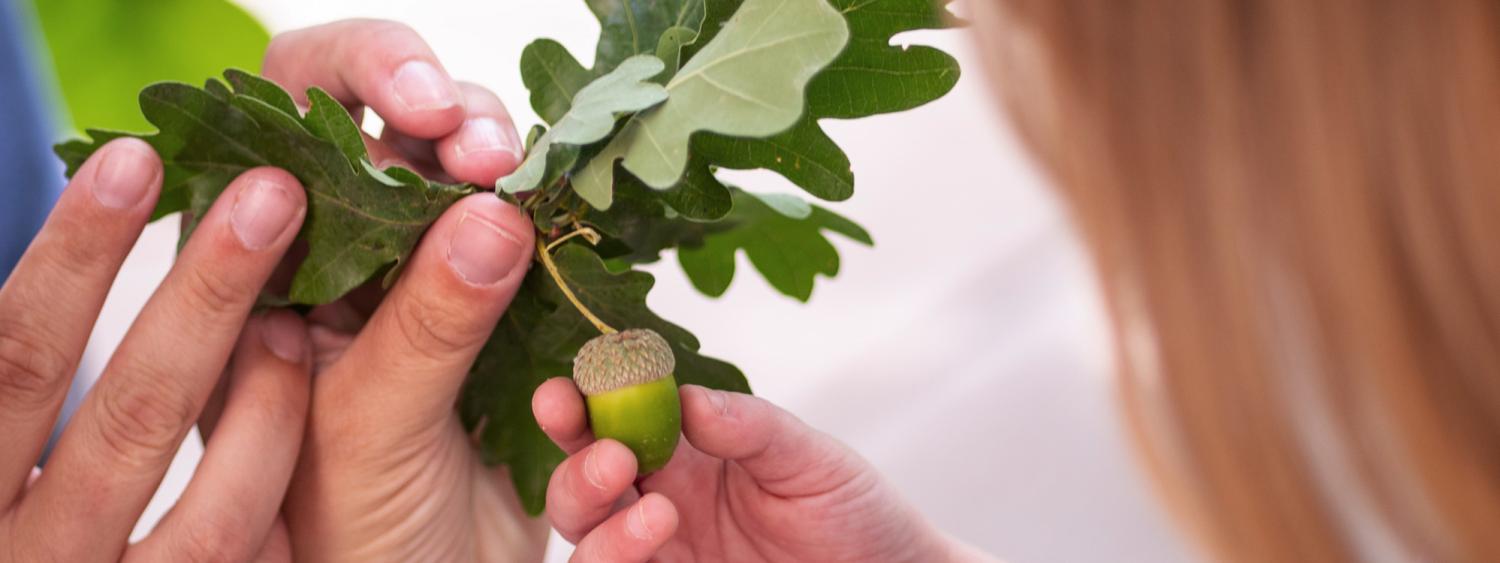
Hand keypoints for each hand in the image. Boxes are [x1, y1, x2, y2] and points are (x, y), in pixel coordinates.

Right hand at [0, 139, 311, 560]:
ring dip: (229, 343)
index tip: (136, 163)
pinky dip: (260, 437)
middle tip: (270, 190)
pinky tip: (291, 358)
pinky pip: (220, 525)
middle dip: (187, 283)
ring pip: (150, 444)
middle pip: (92, 388)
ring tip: (293, 266)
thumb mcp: (10, 445)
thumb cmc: (32, 526)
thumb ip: (24, 374)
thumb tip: (67, 256)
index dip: (65, 255)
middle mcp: (7, 537)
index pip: (3, 355)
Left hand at [242, 19, 545, 561]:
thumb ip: (425, 322)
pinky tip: (581, 282)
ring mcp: (442, 295)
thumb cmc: (346, 541)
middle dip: (461, 130)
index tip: (427, 106)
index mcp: (281, 273)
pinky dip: (579, 270)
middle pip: (410, 145)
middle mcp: (359, 269)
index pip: (302, 129)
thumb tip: (495, 212)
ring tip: (548, 198)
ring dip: (528, 189)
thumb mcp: (368, 428)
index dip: (361, 85)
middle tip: (497, 153)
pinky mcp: (517, 332)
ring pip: (494, 199)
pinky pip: (557, 273)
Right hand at [533, 381, 987, 561]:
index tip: (563, 393)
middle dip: (577, 471)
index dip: (576, 407)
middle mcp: (657, 509)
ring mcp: (662, 562)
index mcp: (682, 457)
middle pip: (579, 491)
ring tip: (660, 514)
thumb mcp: (812, 459)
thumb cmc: (853, 511)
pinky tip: (654, 548)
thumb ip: (752, 428)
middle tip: (614, 458)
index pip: (607, 425)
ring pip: (586, 550)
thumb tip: (686, 400)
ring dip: (602, 531)